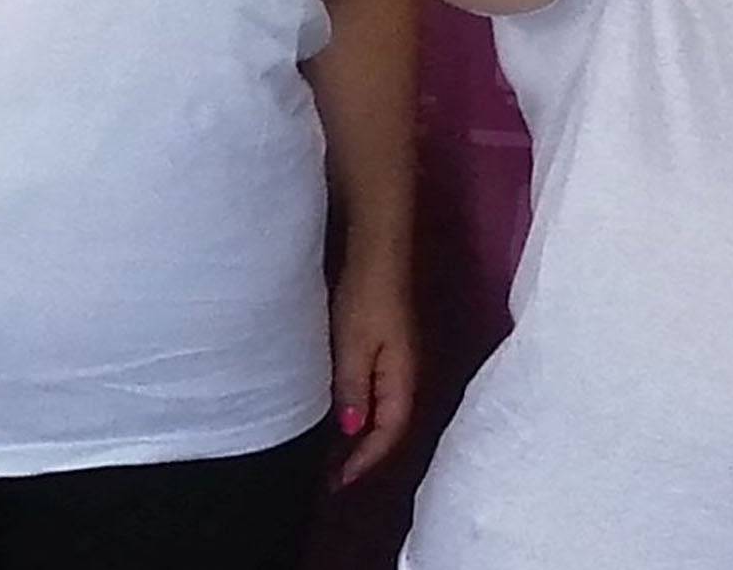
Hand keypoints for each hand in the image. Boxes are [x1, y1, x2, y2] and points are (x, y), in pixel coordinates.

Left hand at [326, 261, 419, 486]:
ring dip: (357, 437)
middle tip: (330, 479)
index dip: (365, 460)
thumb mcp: (354, 345)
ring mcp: (394, 362)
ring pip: (379, 412)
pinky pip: (372, 395)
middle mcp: (403, 376)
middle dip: (361, 456)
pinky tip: (336, 416)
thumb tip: (352, 429)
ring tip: (329, 457)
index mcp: (402, 378)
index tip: (339, 482)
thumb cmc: (366, 296)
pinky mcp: (382, 350)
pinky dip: (355, 413)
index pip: (388, 433)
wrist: (377, 251)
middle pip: (387, 428)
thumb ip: (353, 388)